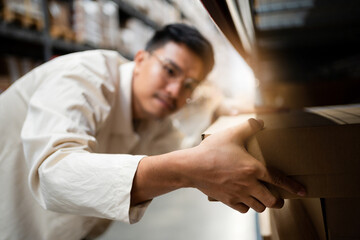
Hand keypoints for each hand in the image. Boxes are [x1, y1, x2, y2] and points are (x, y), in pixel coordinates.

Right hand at [187, 118, 305, 212]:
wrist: (192, 167)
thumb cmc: (212, 150)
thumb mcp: (231, 134)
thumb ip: (249, 126)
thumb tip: (261, 122)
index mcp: (253, 168)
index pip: (279, 180)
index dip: (293, 187)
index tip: (303, 192)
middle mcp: (248, 184)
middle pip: (272, 200)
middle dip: (279, 201)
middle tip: (279, 197)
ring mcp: (238, 194)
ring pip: (259, 207)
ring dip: (264, 204)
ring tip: (263, 198)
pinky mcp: (227, 200)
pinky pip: (244, 209)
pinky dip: (248, 206)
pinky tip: (246, 199)